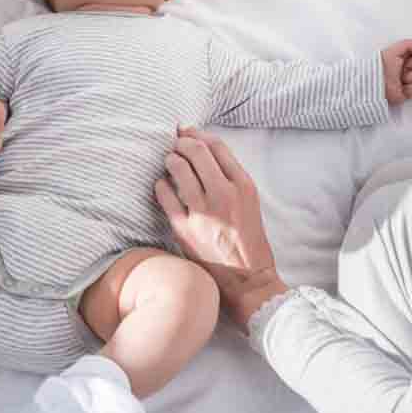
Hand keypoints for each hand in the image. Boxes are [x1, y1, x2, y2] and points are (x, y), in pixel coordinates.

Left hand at [154, 127, 287, 330]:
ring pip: (178, 168)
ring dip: (170, 160)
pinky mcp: (185, 228)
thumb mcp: (250, 203)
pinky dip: (161, 185)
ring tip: (169, 163)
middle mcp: (224, 194)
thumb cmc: (249, 240)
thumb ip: (231, 178)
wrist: (248, 280)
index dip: (198, 134)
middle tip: (175, 144)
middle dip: (181, 142)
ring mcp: (203, 211)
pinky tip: (162, 185)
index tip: (187, 132)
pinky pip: (165, 195)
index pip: (217, 146)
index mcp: (243, 186)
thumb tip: (204, 151)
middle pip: (196, 151)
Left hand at [381, 38, 411, 105]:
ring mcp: (407, 81)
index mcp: (402, 59)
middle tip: (403, 67)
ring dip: (411, 77)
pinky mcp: (408, 92)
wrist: (375, 82)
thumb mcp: (393, 50)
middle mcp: (406, 69)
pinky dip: (411, 88)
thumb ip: (408, 44)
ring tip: (400, 79)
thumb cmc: (381, 66)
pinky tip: (402, 88)